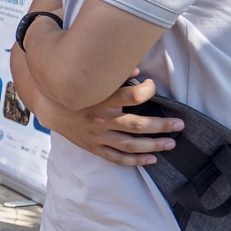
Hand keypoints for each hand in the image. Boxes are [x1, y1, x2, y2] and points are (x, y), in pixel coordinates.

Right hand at [45, 72, 182, 166]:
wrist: (51, 109)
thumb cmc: (78, 92)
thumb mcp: (92, 81)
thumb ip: (116, 76)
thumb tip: (140, 70)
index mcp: (100, 99)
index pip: (129, 95)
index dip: (146, 90)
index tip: (154, 86)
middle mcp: (99, 119)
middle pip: (136, 124)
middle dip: (161, 125)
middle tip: (179, 124)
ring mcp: (97, 136)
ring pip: (129, 144)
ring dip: (153, 145)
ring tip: (170, 143)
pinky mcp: (94, 147)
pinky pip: (116, 158)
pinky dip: (135, 161)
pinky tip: (152, 159)